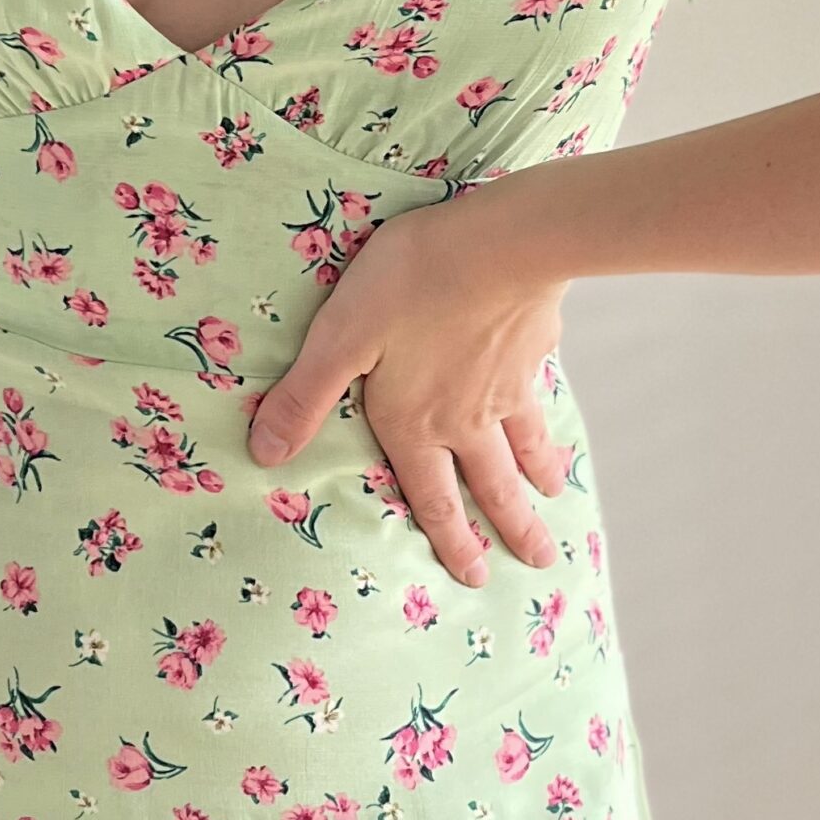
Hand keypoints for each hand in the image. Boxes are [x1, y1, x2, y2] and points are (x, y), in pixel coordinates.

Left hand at [246, 199, 570, 585]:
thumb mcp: (341, 339)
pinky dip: (549, 418)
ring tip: (551, 498)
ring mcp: (508, 387)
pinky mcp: (535, 349)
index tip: (476, 577)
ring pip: (525, 446)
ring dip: (537, 478)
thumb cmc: (411, 284)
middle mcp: (466, 418)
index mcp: (416, 422)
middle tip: (537, 561)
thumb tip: (264, 457)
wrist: (503, 243)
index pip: (433, 497)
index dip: (452, 540)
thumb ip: (305, 397)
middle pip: (492, 485)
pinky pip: (540, 396)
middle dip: (512, 527)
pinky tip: (554, 420)